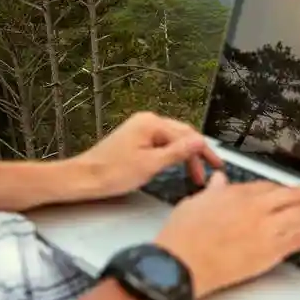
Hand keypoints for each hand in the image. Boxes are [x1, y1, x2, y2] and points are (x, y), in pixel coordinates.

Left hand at [73, 112, 221, 198]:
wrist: (83, 178)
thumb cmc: (112, 173)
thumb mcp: (151, 165)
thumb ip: (178, 153)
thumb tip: (200, 142)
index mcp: (151, 124)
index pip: (188, 136)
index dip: (204, 153)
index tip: (216, 166)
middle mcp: (146, 121)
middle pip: (181, 135)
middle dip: (196, 154)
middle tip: (209, 172)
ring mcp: (139, 129)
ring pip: (172, 140)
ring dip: (185, 156)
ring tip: (195, 173)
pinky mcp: (134, 139)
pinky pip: (160, 143)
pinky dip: (172, 154)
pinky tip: (176, 165)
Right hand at [155, 174, 299, 297]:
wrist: (183, 260)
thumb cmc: (183, 234)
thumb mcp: (196, 203)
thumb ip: (213, 191)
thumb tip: (218, 181)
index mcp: (239, 193)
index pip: (270, 188)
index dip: (287, 192)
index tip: (296, 194)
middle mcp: (257, 206)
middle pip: (293, 197)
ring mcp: (267, 226)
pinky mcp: (272, 247)